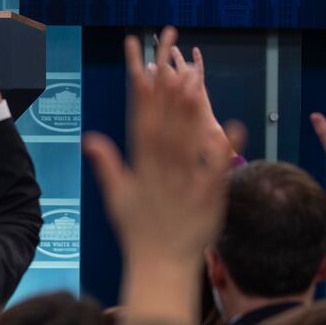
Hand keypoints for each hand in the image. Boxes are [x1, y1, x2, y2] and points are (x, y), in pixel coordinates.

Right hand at [83, 27, 228, 324]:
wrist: (159, 266)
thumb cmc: (139, 232)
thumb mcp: (118, 197)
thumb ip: (107, 164)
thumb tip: (89, 139)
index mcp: (140, 167)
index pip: (140, 121)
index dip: (142, 92)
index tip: (145, 64)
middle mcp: (158, 172)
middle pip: (162, 124)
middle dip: (166, 91)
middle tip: (171, 58)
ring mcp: (181, 185)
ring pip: (185, 142)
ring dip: (188, 112)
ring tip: (194, 80)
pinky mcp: (204, 199)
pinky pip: (214, 171)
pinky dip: (223, 150)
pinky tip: (236, 126)